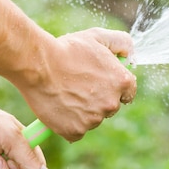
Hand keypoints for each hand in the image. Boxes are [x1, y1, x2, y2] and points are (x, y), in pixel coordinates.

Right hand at [15, 28, 137, 141]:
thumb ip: (121, 43)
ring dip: (83, 111)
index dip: (114, 87)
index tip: (101, 83)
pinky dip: (68, 123)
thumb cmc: (67, 49)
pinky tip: (59, 107)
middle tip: (78, 85)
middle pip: (110, 107)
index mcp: (122, 82)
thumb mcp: (98, 36)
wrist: (38, 65)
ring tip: (66, 93)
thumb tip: (130, 55)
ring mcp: (93, 119)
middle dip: (98, 98)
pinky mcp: (75, 131)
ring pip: (92, 119)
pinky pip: (76, 131)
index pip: (128, 92)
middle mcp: (111, 103)